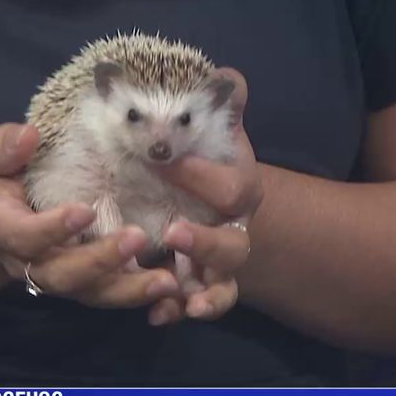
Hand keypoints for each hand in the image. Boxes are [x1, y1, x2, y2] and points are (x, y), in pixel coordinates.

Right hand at [0, 123, 179, 307]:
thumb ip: (3, 149)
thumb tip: (28, 135)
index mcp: (3, 231)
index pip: (25, 237)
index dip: (53, 229)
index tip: (85, 210)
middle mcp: (31, 265)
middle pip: (64, 275)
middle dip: (101, 261)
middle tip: (136, 237)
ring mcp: (60, 279)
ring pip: (93, 293)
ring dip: (130, 289)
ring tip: (166, 281)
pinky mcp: (85, 285)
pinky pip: (110, 296)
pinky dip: (140, 295)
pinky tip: (172, 286)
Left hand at [149, 67, 262, 324]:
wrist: (204, 198)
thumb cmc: (204, 158)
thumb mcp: (212, 129)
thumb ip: (221, 104)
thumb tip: (228, 78)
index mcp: (238, 191)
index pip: (232, 188)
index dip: (202, 176)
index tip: (164, 160)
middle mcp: (233, 232)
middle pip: (233, 248)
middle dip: (207, 243)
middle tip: (175, 232)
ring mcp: (214, 266)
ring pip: (222, 289)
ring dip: (205, 296)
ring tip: (185, 301)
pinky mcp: (191, 286)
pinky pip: (189, 305)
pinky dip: (175, 312)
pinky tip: (157, 316)